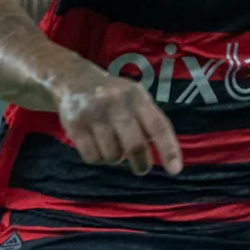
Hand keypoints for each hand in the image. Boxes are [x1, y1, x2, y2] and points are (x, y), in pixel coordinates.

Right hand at [55, 71, 181, 175]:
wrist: (74, 79)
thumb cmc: (114, 95)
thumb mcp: (136, 98)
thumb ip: (149, 121)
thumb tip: (164, 156)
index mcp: (137, 96)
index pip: (158, 126)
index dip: (169, 149)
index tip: (175, 170)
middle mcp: (116, 103)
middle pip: (135, 146)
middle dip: (141, 164)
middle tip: (142, 169)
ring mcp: (93, 114)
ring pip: (112, 155)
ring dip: (116, 158)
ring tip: (113, 147)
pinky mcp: (74, 125)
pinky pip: (92, 157)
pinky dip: (98, 159)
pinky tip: (97, 147)